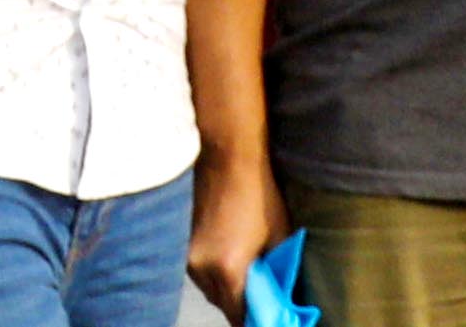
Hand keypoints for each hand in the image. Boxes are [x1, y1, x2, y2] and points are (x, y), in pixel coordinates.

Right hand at [184, 145, 286, 311]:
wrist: (226, 155)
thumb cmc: (259, 193)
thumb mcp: (279, 235)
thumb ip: (279, 272)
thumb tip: (284, 294)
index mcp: (227, 271)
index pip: (238, 315)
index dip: (254, 319)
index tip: (267, 317)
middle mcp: (201, 269)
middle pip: (220, 303)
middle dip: (239, 305)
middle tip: (259, 298)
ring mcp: (188, 256)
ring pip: (207, 287)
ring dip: (224, 288)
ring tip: (244, 276)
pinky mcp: (182, 242)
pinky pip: (199, 271)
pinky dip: (213, 272)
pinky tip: (227, 258)